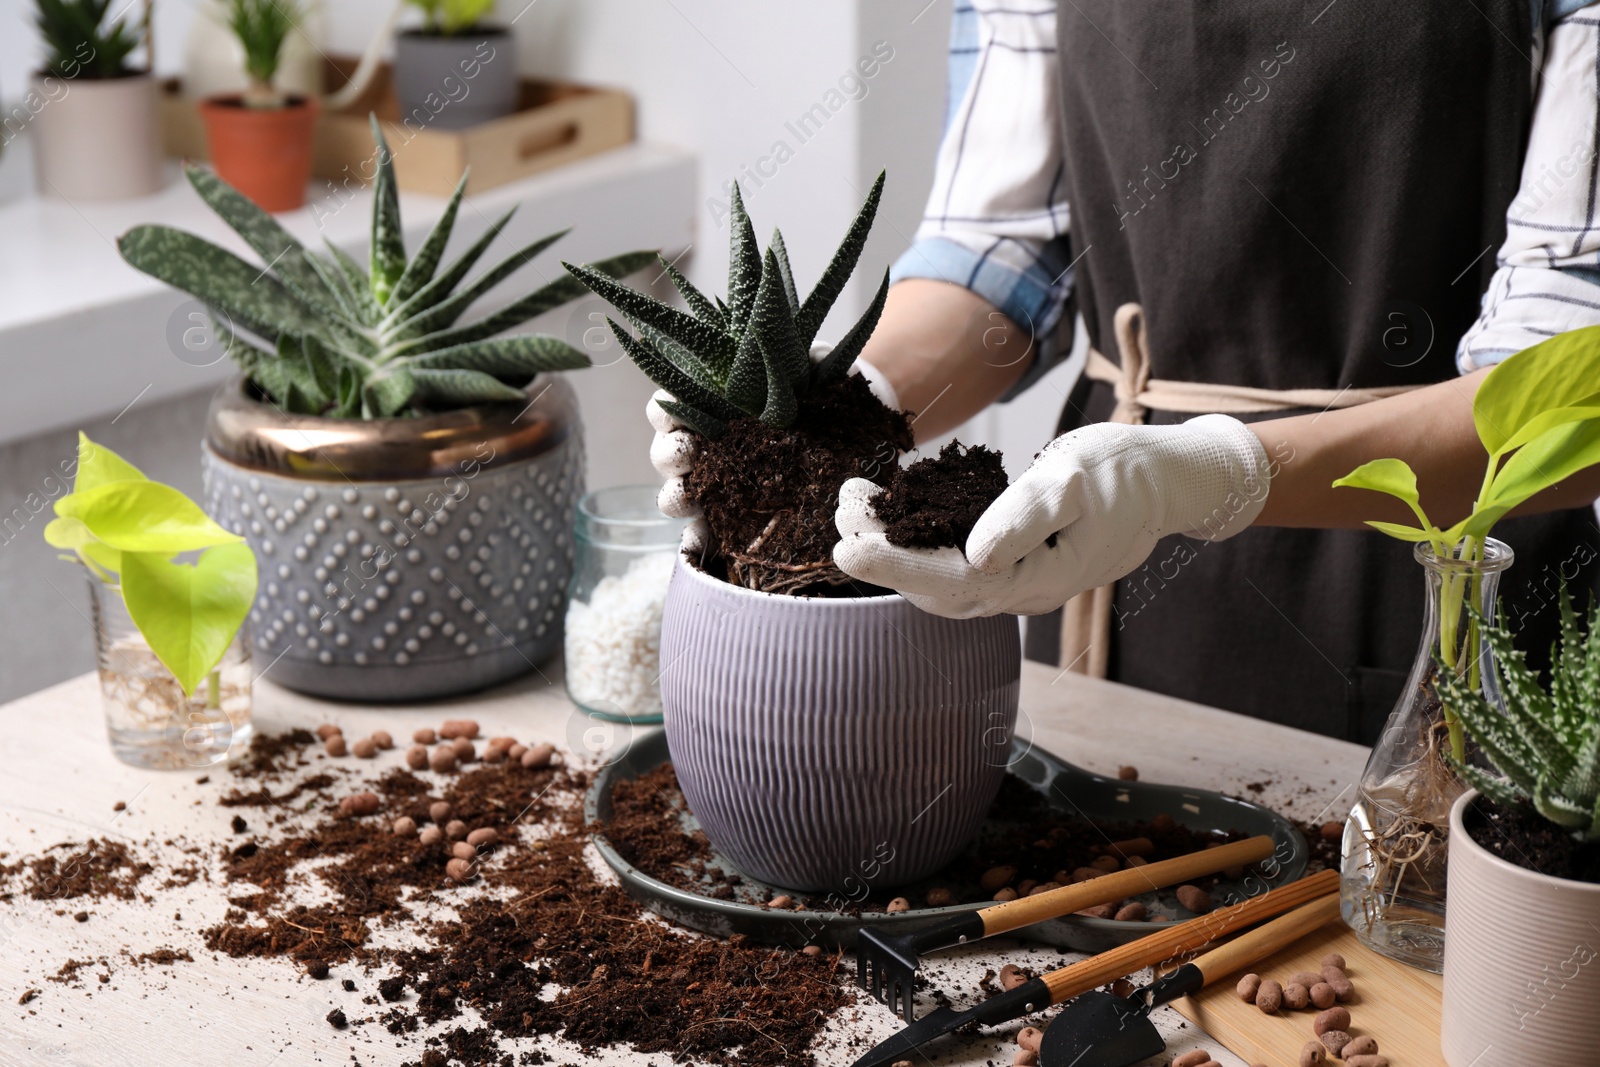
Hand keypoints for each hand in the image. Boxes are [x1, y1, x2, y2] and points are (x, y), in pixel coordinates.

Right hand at [646, 351, 900, 519]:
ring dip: (675, 496)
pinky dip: (696, 539)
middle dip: (669, 454)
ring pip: (676, 493)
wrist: (854, 445)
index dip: (665, 410)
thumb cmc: (824, 402)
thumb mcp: (821, 376)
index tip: (673, 412)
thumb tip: (816, 355)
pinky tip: (700, 542)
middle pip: (667, 451)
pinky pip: (703, 534)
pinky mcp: (730, 522)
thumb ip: (815, 362)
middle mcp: (706, 446)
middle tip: (686, 455)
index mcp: (714, 407)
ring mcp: (716, 486)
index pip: (672, 405)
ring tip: (688, 497)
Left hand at [832, 414, 1269, 616]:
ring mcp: (1014, 582)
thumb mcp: (1076, 481)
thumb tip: (976, 556)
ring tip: (855, 500)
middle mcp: (1018, 592)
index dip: (891, 565)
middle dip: (878, 551)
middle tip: (841, 505)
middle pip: (931, 588)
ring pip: (936, 578)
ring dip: (891, 544)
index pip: (947, 582)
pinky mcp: (1010, 563)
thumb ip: (1026, 519)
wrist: (1166, 481)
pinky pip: (950, 562)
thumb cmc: (1124, 472)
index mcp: (1035, 579)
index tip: (845, 544)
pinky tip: (893, 506)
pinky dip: (914, 538)